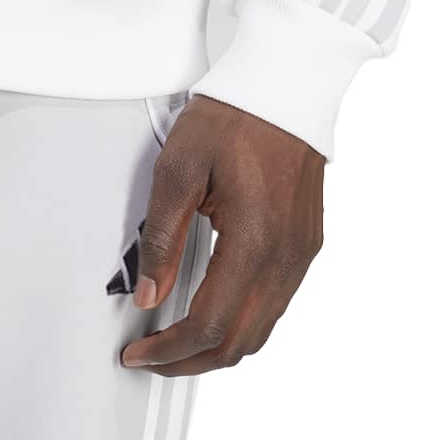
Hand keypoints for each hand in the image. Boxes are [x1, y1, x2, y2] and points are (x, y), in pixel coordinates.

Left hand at [118, 95, 323, 376]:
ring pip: (261, 330)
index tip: (141, 352)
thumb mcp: (178, 167)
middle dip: (191, 361)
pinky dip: (243, 321)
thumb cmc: (235, 116)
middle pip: (238, 342)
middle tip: (155, 358)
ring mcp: (300, 254)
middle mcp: (285, 257)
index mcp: (253, 241)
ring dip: (219, 346)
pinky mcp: (305, 245)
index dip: (169, 350)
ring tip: (179, 342)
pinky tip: (216, 309)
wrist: (285, 85)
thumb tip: (149, 292)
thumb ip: (161, 235)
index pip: (209, 325)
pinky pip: (276, 304)